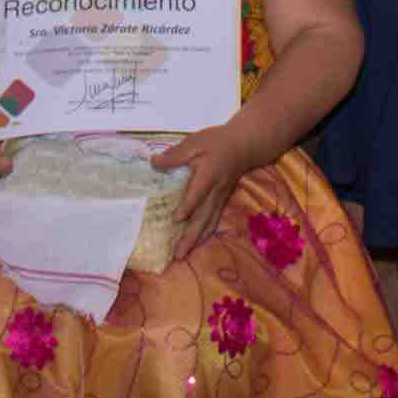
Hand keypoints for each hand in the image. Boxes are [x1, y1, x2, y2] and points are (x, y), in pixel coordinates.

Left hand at [151, 119, 275, 259]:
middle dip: (191, 236)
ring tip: (182, 255)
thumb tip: (154, 162)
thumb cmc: (216, 142)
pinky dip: (204, 235)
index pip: (198, 192)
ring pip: (209, 223)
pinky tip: (195, 244)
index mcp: (208, 174)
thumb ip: (175, 154)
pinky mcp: (220, 202)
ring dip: (196, 240)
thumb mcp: (195, 142)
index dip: (188, 206)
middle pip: (204, 216)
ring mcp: (219, 199)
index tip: (176, 219)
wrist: (243, 146)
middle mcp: (215, 191)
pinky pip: (213, 221)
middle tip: (178, 253)